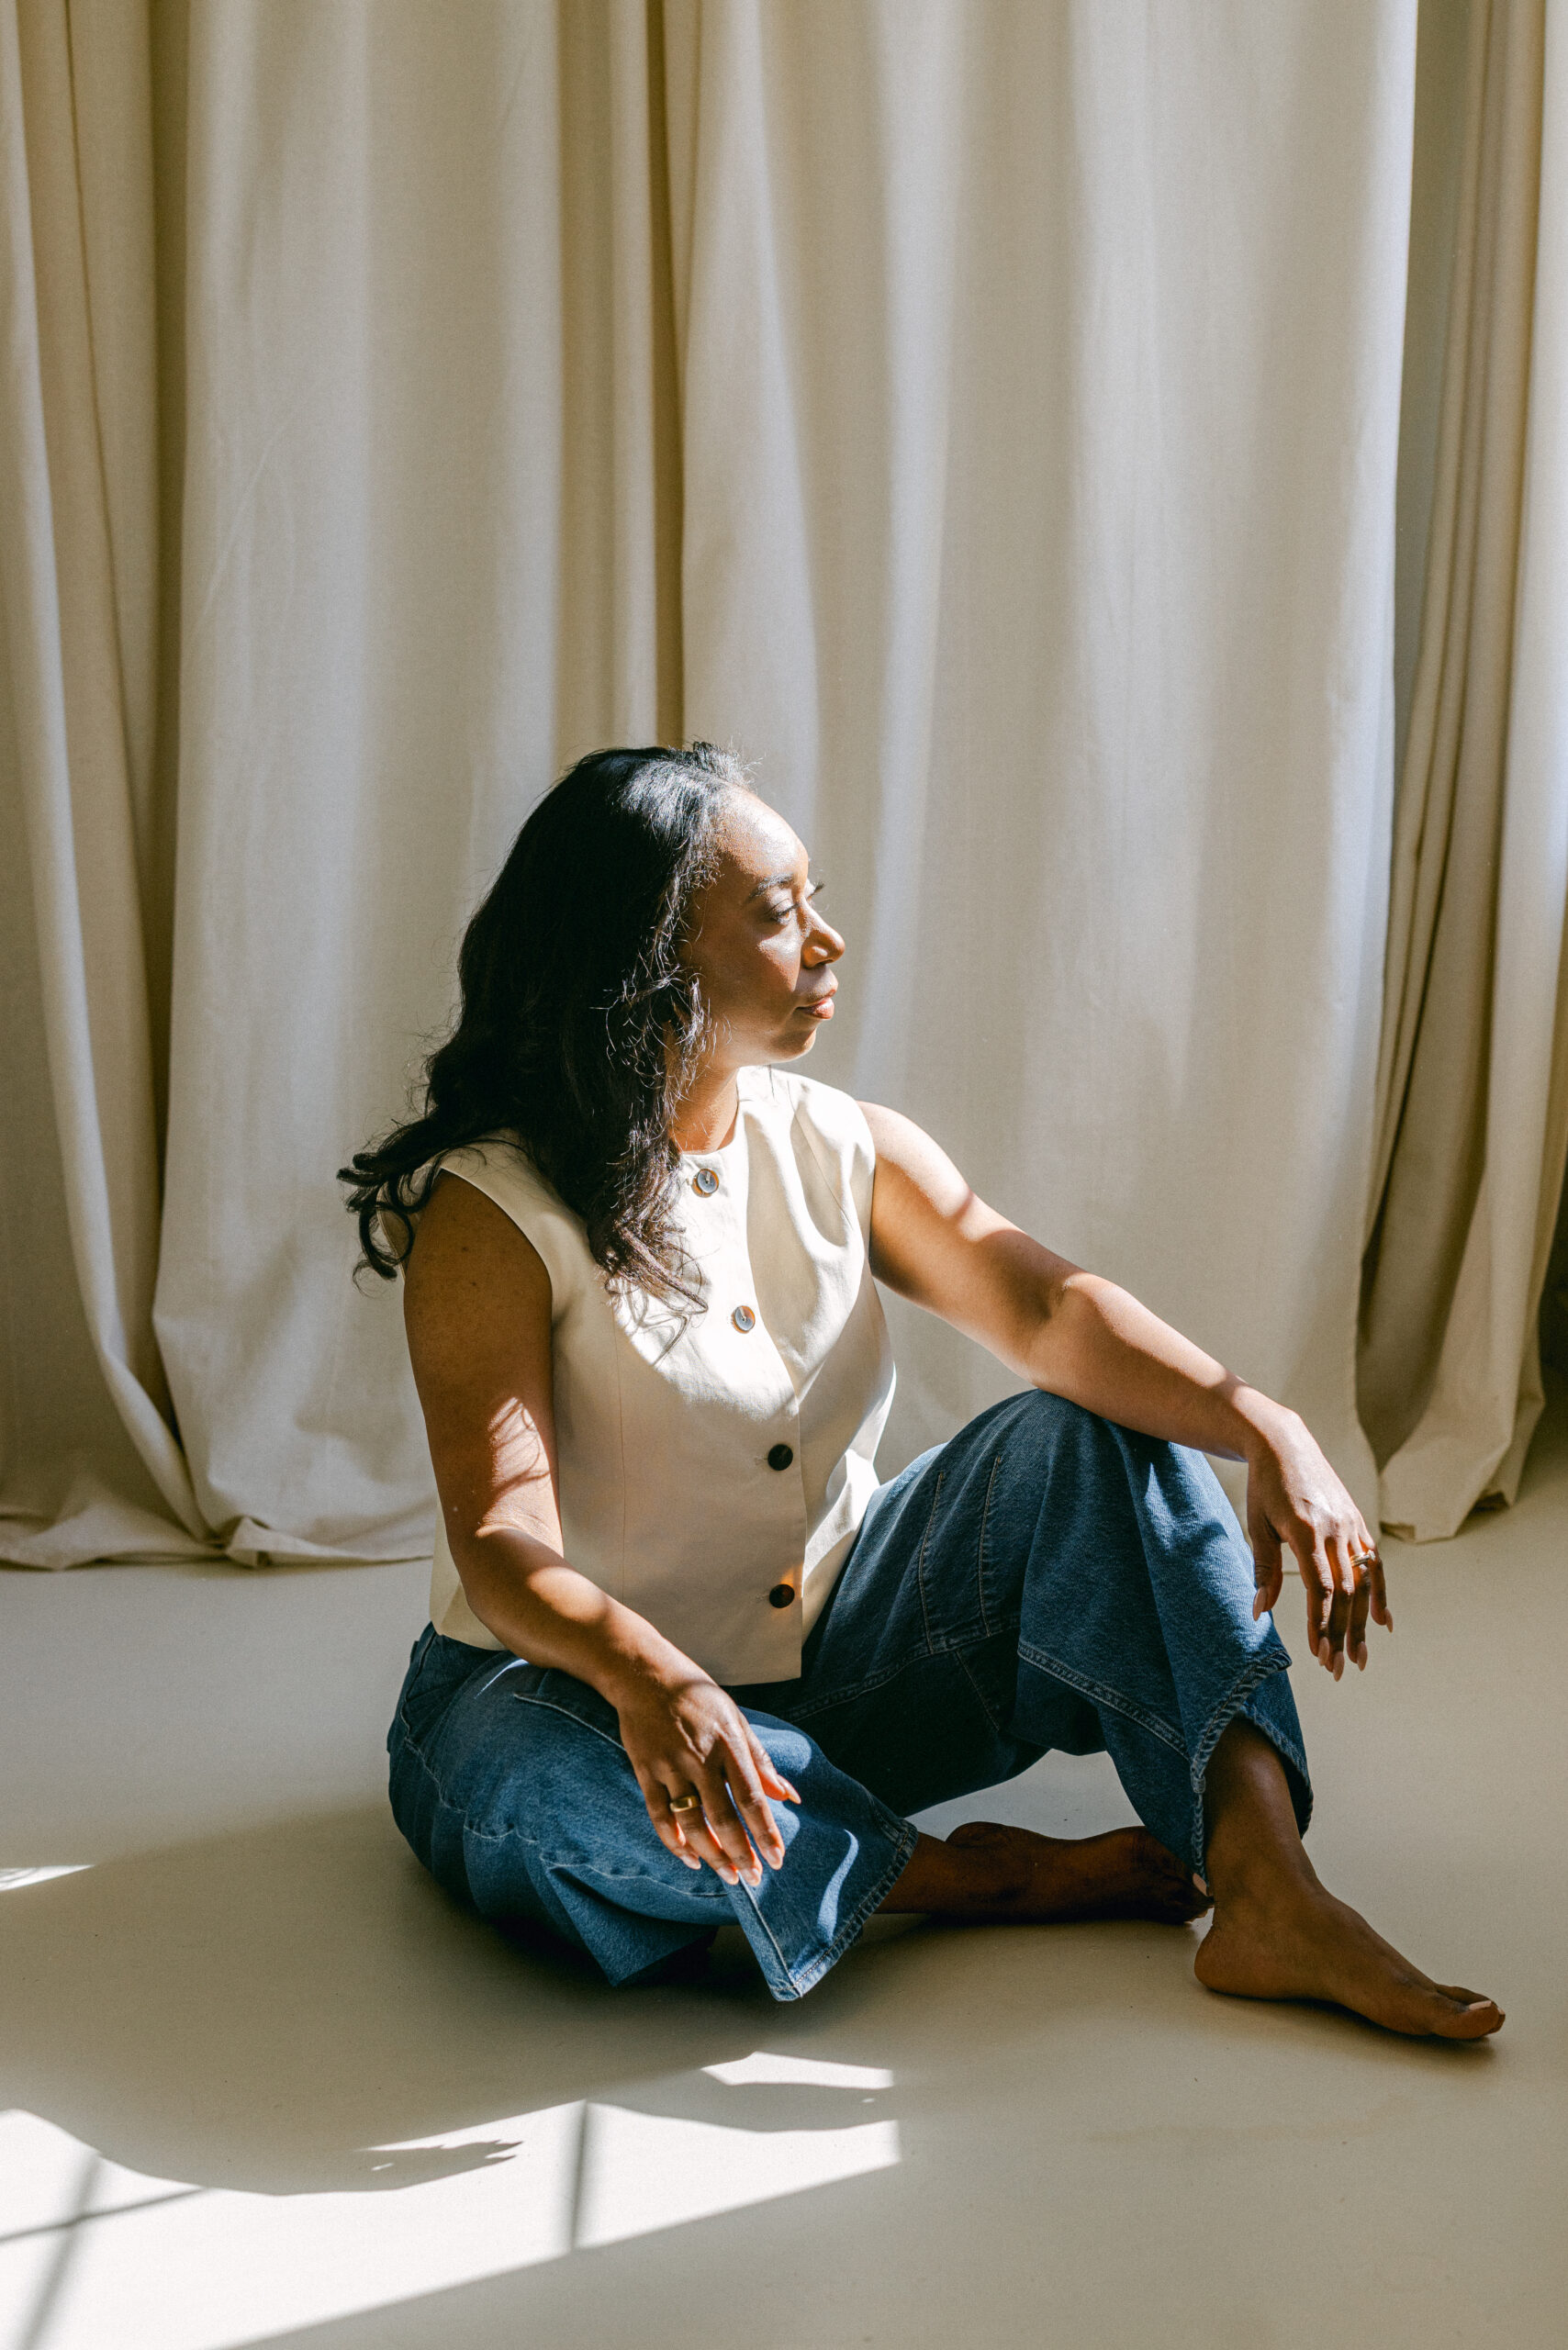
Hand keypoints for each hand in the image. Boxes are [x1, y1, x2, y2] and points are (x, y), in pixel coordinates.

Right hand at [612, 1662, 799, 1885]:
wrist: (645, 1675)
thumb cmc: (698, 1696)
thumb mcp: (735, 1719)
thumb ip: (760, 1760)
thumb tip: (789, 1795)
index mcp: (729, 1743)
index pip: (752, 1797)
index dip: (765, 1832)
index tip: (777, 1860)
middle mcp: (700, 1756)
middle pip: (723, 1817)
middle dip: (741, 1854)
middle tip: (753, 1878)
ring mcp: (669, 1765)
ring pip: (692, 1823)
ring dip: (711, 1855)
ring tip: (727, 1876)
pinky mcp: (645, 1770)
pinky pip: (659, 1815)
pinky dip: (674, 1842)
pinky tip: (690, 1858)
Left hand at [1244, 1410, 1391, 1677]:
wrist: (1285, 1443)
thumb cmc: (1264, 1486)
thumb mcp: (1257, 1525)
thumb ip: (1264, 1569)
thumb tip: (1260, 1612)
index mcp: (1307, 1530)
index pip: (1321, 1587)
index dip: (1321, 1624)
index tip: (1319, 1654)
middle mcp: (1336, 1529)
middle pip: (1347, 1591)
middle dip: (1343, 1633)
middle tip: (1339, 1670)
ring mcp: (1351, 1525)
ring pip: (1364, 1582)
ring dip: (1363, 1623)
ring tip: (1360, 1657)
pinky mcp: (1358, 1523)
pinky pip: (1374, 1564)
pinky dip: (1380, 1594)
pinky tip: (1383, 1622)